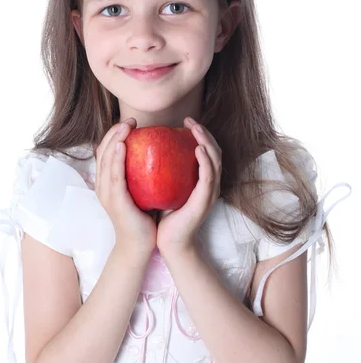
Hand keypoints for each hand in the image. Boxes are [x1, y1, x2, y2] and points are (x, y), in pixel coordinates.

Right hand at [95, 118, 156, 257]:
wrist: (139, 245)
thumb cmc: (143, 219)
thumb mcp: (140, 192)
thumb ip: (143, 176)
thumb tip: (158, 157)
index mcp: (107, 182)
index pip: (106, 152)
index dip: (114, 135)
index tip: (129, 123)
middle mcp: (102, 185)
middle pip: (102, 151)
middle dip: (114, 132)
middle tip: (129, 120)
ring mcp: (106, 193)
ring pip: (105, 160)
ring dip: (114, 140)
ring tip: (125, 126)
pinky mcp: (115, 201)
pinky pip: (113, 176)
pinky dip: (115, 159)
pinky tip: (122, 146)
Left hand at [156, 117, 221, 256]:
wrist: (169, 242)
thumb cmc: (164, 217)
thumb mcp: (165, 188)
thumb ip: (164, 171)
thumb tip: (148, 151)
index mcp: (202, 181)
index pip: (206, 152)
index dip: (200, 135)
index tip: (186, 121)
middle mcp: (210, 184)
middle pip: (214, 151)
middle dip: (204, 133)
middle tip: (191, 120)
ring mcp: (210, 192)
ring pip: (215, 160)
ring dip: (207, 142)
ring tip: (196, 129)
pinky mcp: (204, 201)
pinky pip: (208, 176)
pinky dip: (205, 161)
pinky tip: (197, 149)